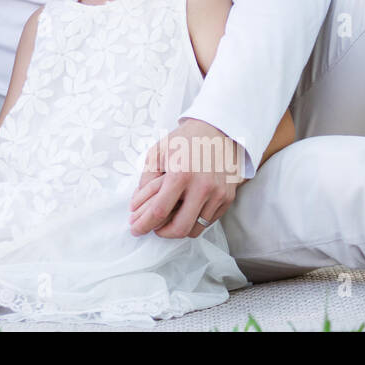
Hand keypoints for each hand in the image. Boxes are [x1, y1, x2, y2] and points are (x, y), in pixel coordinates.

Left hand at [128, 119, 243, 238]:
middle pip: (180, 228)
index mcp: (181, 174)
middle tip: (154, 228)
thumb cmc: (183, 141)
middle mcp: (202, 187)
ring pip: (196, 228)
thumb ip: (145, 180)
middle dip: (163, 233)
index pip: (159, 211)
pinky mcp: (228, 197)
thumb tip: (137, 206)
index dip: (144, 224)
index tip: (135, 229)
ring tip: (169, 218)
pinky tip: (186, 210)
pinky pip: (209, 221)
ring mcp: (218, 194)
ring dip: (179, 228)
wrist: (218, 130)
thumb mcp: (157, 153)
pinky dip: (194, 220)